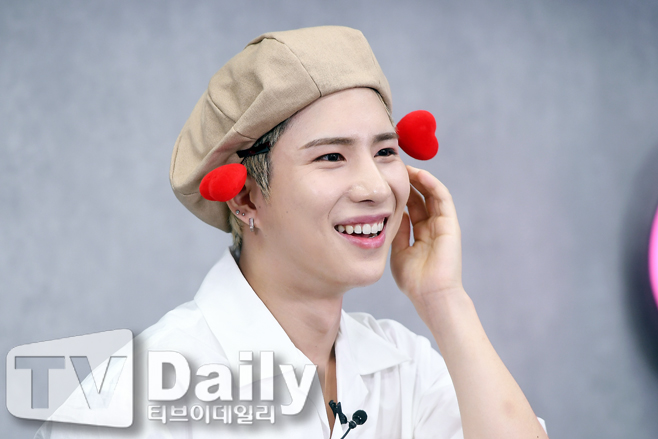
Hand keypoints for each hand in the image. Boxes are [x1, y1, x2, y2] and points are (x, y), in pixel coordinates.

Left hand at [391, 166, 463, 321]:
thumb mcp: (398, 252)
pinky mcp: (450, 225)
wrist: (431, 296)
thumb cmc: (414, 281)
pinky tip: (420, 175)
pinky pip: (442, 199)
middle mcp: (432, 228)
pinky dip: (432, 184)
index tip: (386, 181)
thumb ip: (397, 233)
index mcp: (420, 235)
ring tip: (405, 166)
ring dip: (420, 179)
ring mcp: (442, 225)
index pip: (411, 208)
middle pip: (420, 198)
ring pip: (432, 194)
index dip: (400, 193)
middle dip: (408, 182)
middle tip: (393, 167)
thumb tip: (392, 214)